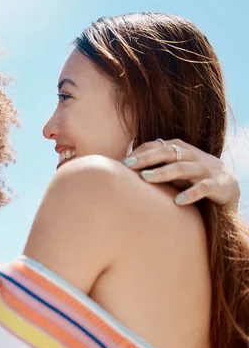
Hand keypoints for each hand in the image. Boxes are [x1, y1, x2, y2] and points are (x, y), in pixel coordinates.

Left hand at [123, 138, 240, 208]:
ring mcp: (204, 169)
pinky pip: (203, 188)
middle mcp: (191, 155)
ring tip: (146, 177)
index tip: (121, 162)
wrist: (227, 185)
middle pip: (166, 152)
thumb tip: (121, 169)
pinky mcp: (216, 185)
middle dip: (146, 158)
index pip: (156, 146)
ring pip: (183, 168)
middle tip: (127, 165)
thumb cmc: (190, 176)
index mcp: (178, 149)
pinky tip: (177, 201)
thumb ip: (152, 166)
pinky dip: (191, 194)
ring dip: (164, 172)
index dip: (138, 153)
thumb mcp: (171, 167)